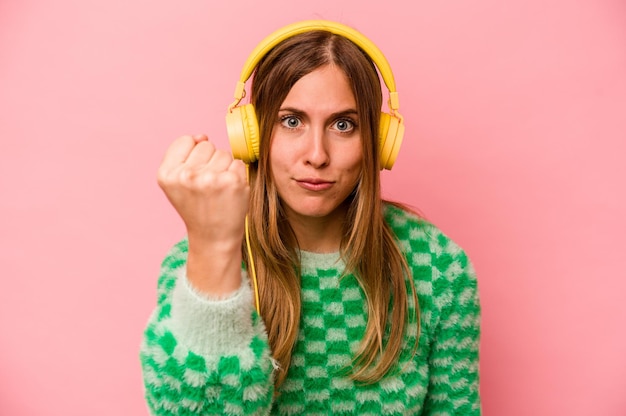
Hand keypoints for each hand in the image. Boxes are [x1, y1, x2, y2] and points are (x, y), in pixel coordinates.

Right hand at [157, 134, 248, 251]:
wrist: (213, 237)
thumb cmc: (196, 206)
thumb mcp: (176, 182)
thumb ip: (183, 154)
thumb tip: (202, 136)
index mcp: (167, 174)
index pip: (185, 141)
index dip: (192, 156)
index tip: (193, 176)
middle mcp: (186, 176)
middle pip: (206, 145)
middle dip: (209, 161)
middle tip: (207, 186)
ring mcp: (210, 178)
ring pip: (224, 153)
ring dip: (224, 168)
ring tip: (218, 189)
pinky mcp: (232, 182)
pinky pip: (238, 163)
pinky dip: (237, 175)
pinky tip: (230, 192)